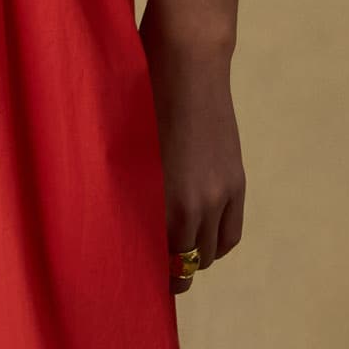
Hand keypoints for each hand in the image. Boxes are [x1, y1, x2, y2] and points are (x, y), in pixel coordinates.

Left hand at [139, 0, 245, 292]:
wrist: (187, 65)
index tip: (132, 283)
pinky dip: (215, 245)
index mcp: (159, 202)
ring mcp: (218, 195)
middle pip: (184, 266)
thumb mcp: (120, 155)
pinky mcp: (235, 183)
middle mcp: (193, 206)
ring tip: (174, 257)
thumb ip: (122, 197)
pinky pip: (230, 235)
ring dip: (192, 260)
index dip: (146, 280)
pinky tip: (199, 241)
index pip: (157, 265)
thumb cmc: (138, 103)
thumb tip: (113, 232)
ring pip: (209, 254)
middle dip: (169, 275)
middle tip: (151, 276)